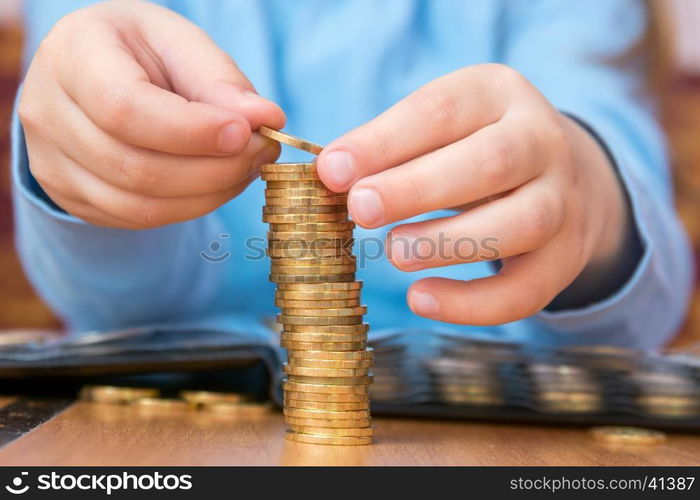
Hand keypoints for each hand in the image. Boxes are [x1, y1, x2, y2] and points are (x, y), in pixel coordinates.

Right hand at [19, 1, 283, 228]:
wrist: (93, 77)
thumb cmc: (140, 52)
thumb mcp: (178, 41)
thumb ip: (219, 78)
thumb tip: (266, 118)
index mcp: (72, 57)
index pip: (124, 109)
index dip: (191, 131)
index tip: (246, 133)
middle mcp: (47, 114)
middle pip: (135, 168)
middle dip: (214, 169)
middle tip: (262, 151)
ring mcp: (53, 164)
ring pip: (139, 205)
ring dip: (209, 194)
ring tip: (246, 166)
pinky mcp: (72, 198)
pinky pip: (138, 219)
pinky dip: (190, 207)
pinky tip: (216, 183)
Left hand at [318, 64, 630, 324]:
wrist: (560, 176)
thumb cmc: (472, 148)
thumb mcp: (439, 127)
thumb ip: (388, 146)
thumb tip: (331, 172)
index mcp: (498, 95)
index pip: (442, 110)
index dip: (383, 142)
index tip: (331, 171)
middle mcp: (542, 141)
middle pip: (493, 162)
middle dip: (419, 188)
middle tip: (361, 209)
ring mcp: (563, 201)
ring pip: (522, 223)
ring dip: (449, 242)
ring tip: (393, 253)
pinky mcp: (564, 258)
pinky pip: (528, 289)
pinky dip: (473, 303)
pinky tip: (421, 298)